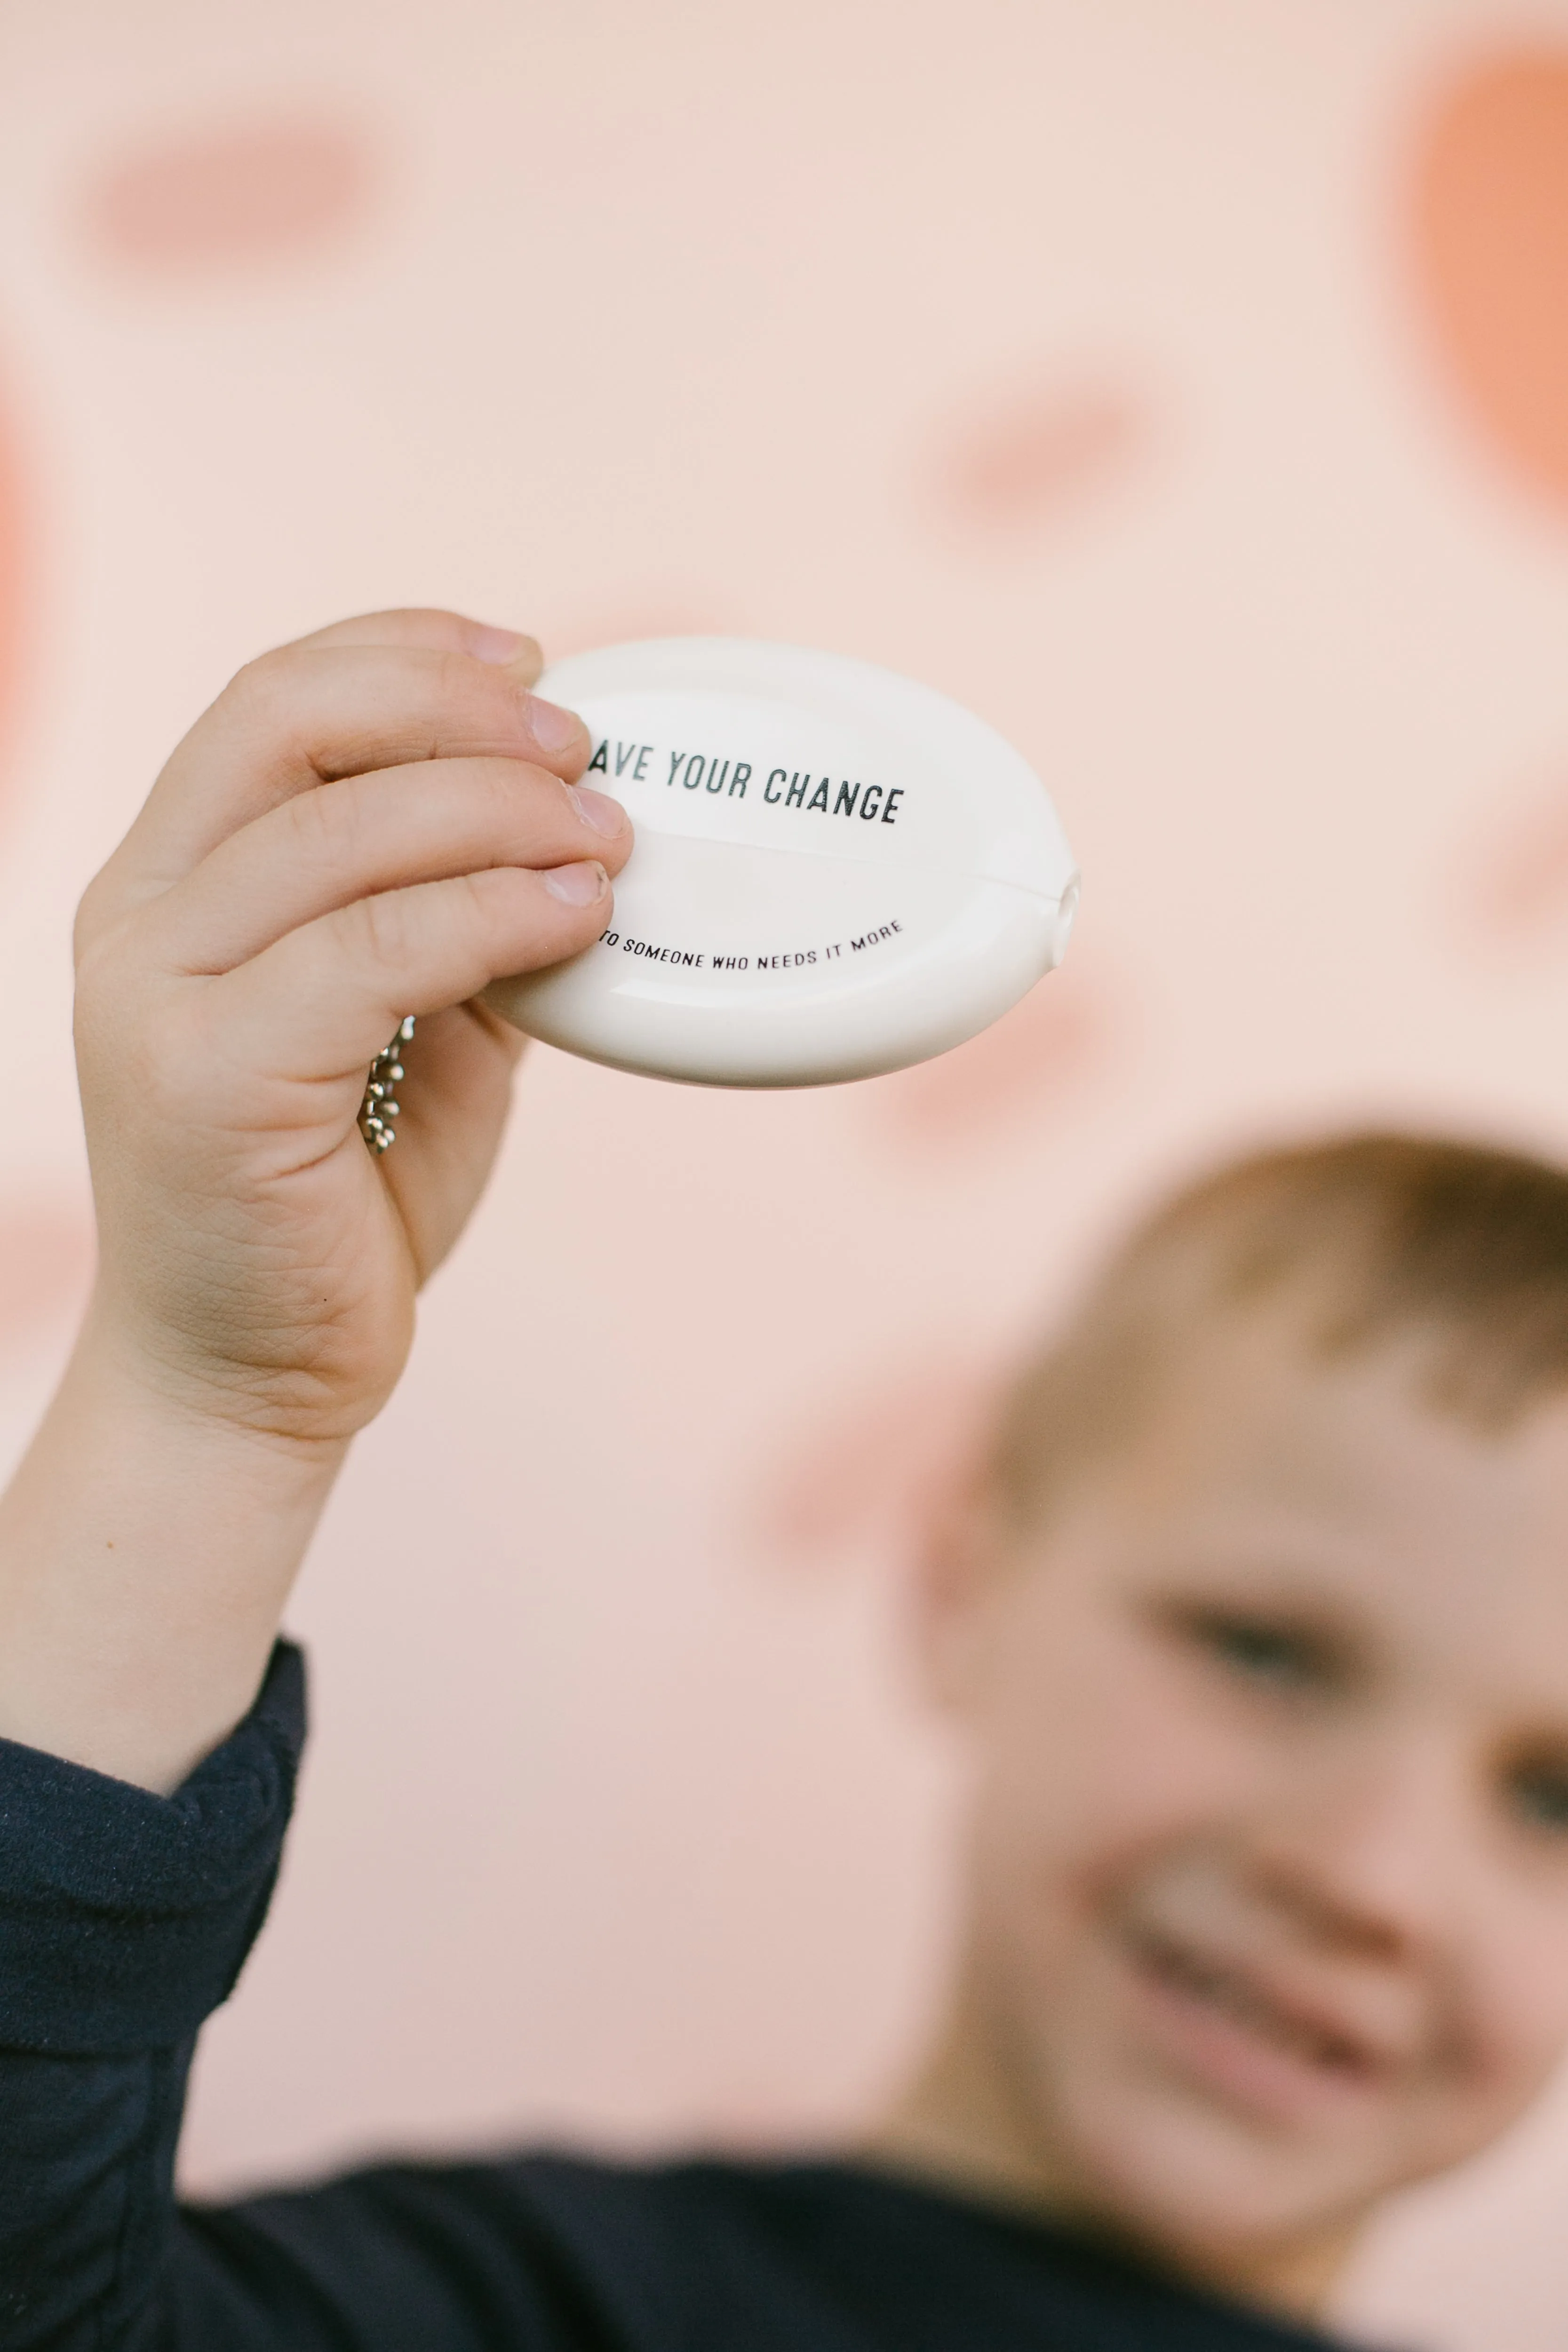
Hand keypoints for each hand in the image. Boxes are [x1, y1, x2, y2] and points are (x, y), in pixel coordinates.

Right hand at [72, 607, 630, 1447]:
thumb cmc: (336, 1199)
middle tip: (583, 749)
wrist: (249, 1375)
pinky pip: (371, 953)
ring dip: (498, 811)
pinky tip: (574, 917)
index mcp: (170, 883)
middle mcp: (138, 918)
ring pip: (341, 834)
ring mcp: (154, 995)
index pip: (272, 701)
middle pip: (289, 725)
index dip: (405, 652)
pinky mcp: (206, 1080)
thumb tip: (574, 829)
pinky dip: (491, 915)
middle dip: (456, 711)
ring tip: (606, 837)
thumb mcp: (409, 1026)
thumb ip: (455, 922)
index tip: (531, 660)